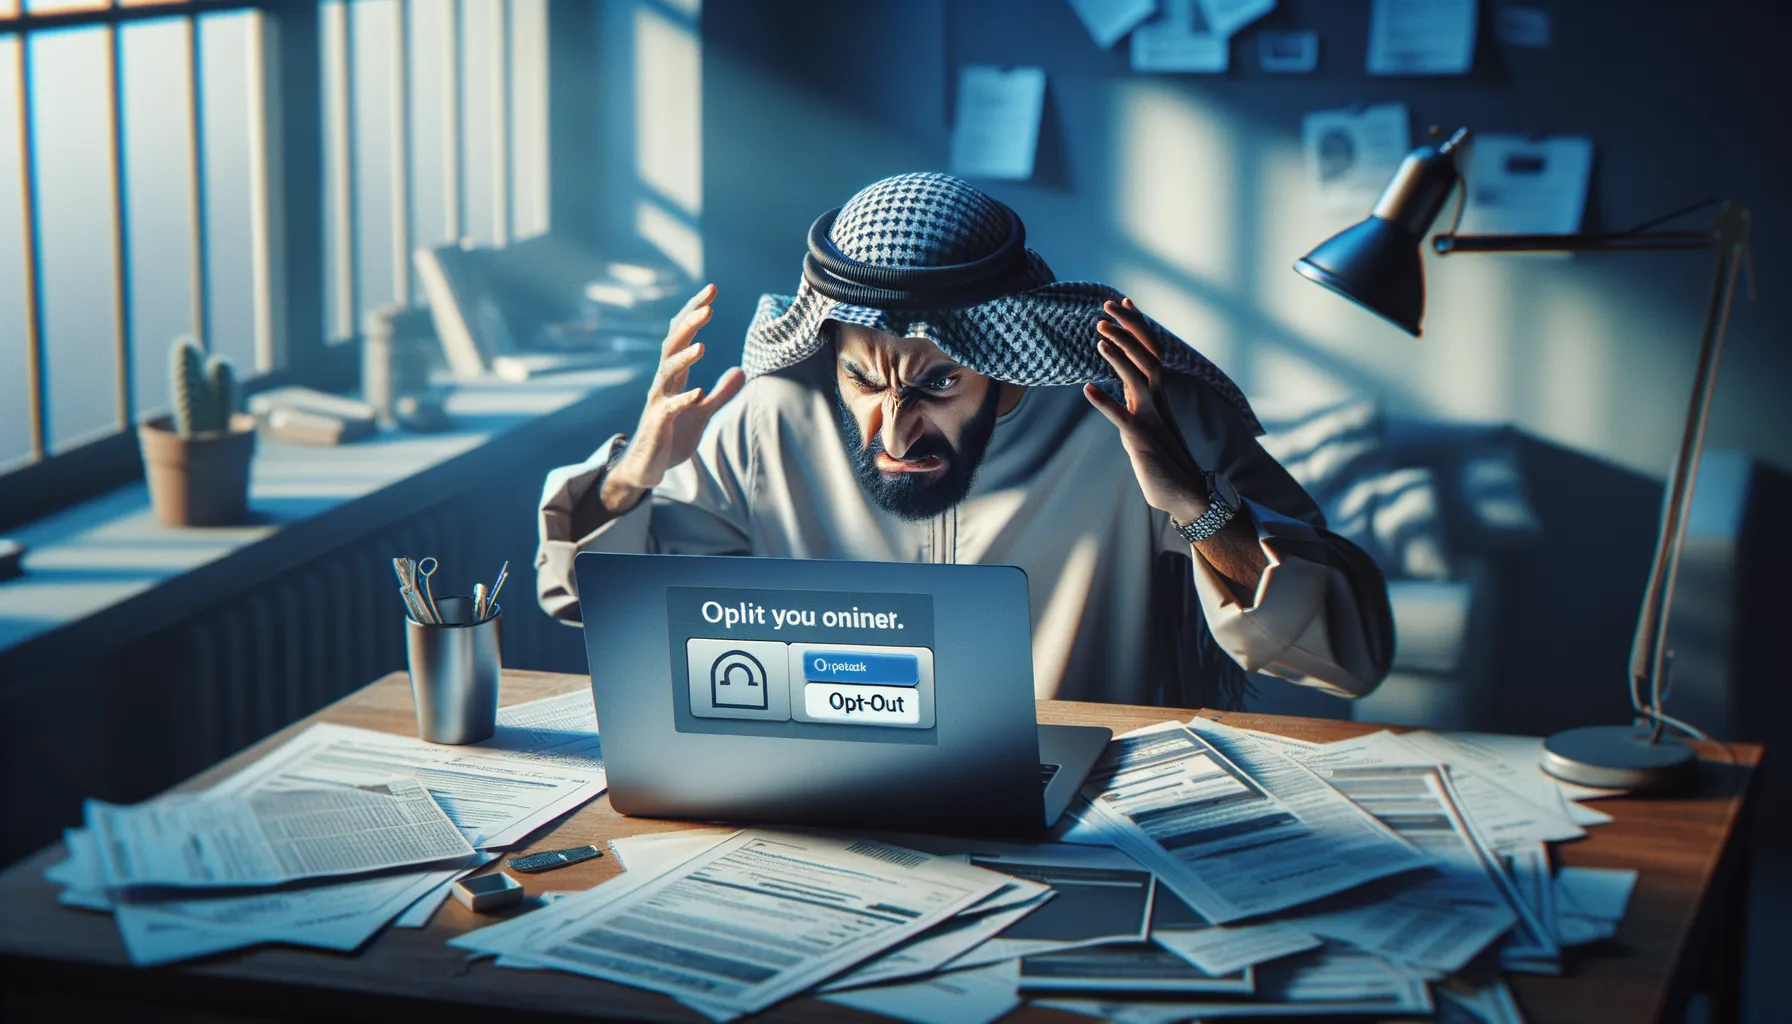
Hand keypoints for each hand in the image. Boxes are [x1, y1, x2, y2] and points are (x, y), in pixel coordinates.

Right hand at [601, 284, 744, 513]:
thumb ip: (722, 393)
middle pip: (672, 344)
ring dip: (683, 358)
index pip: (683, 335)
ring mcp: (658, 402)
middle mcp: (663, 383)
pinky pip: (669, 409)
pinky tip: (697, 393)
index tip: (710, 289)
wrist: (646, 468)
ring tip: (702, 345)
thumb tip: (742, 371)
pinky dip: (683, 400)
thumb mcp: (702, 413)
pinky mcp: (657, 424)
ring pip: (667, 372)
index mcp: (675, 376)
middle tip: (707, 305)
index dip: (694, 312)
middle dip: (688, 323)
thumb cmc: (671, 437)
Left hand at [1082, 298, 1208, 522]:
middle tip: (1105, 310)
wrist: (1185, 494)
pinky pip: (1123, 418)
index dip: (1136, 326)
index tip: (1121, 302)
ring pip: (1139, 380)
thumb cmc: (1163, 459)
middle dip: (1128, 330)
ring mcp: (1152, 420)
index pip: (1148, 351)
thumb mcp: (1146, 423)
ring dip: (1119, 357)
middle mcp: (1158, 402)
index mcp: (1157, 396)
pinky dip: (1105, 403)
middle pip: (1147, 356)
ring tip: (1099, 337)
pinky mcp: (1142, 440)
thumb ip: (1135, 403)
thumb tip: (1122, 386)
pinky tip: (1087, 389)